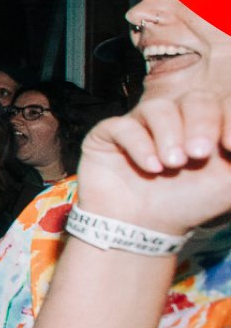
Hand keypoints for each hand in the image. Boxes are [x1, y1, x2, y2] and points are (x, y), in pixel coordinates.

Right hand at [76, 93, 230, 234]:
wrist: (142, 228)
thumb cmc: (188, 204)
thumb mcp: (229, 184)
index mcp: (208, 125)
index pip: (225, 102)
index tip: (230, 147)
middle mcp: (176, 119)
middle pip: (195, 99)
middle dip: (202, 124)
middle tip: (198, 155)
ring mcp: (142, 124)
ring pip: (158, 108)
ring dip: (169, 135)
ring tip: (171, 165)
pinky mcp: (109, 134)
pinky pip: (123, 125)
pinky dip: (139, 145)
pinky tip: (150, 168)